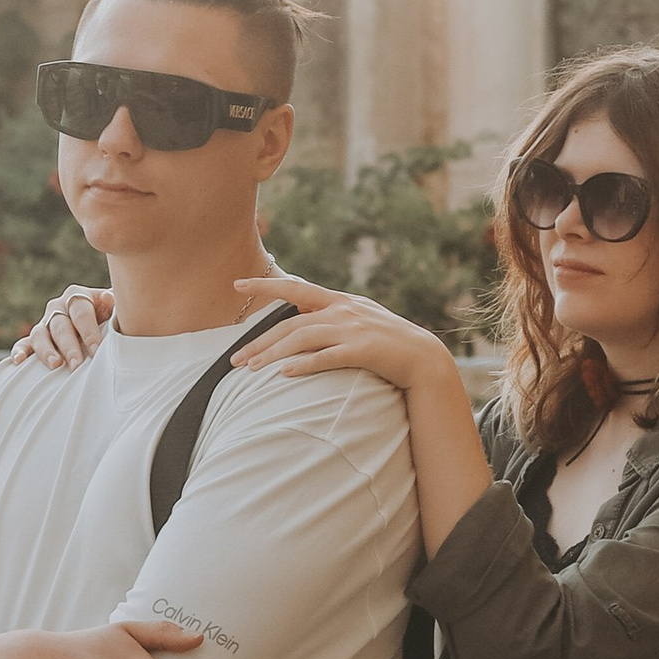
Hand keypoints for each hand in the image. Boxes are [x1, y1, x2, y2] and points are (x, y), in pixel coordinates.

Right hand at [11, 284, 112, 368]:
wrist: (102, 321)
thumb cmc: (112, 316)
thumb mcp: (116, 308)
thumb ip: (116, 304)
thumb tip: (110, 298)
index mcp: (78, 296)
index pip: (82, 313)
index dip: (89, 331)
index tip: (96, 350)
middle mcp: (59, 307)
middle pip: (60, 325)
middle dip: (69, 346)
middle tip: (77, 365)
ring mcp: (45, 322)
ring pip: (40, 334)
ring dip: (46, 350)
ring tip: (55, 365)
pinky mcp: (36, 338)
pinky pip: (24, 343)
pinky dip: (20, 351)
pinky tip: (19, 361)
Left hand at [231, 273, 457, 394]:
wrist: (423, 358)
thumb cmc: (387, 342)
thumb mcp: (358, 318)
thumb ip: (330, 311)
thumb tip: (300, 304)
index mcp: (339, 301)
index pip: (295, 287)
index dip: (265, 285)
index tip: (236, 284)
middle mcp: (343, 310)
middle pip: (291, 323)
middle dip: (259, 341)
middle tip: (235, 359)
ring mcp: (353, 329)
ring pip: (302, 339)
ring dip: (273, 355)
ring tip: (250, 370)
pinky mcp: (363, 350)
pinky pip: (327, 357)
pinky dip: (304, 365)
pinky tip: (285, 374)